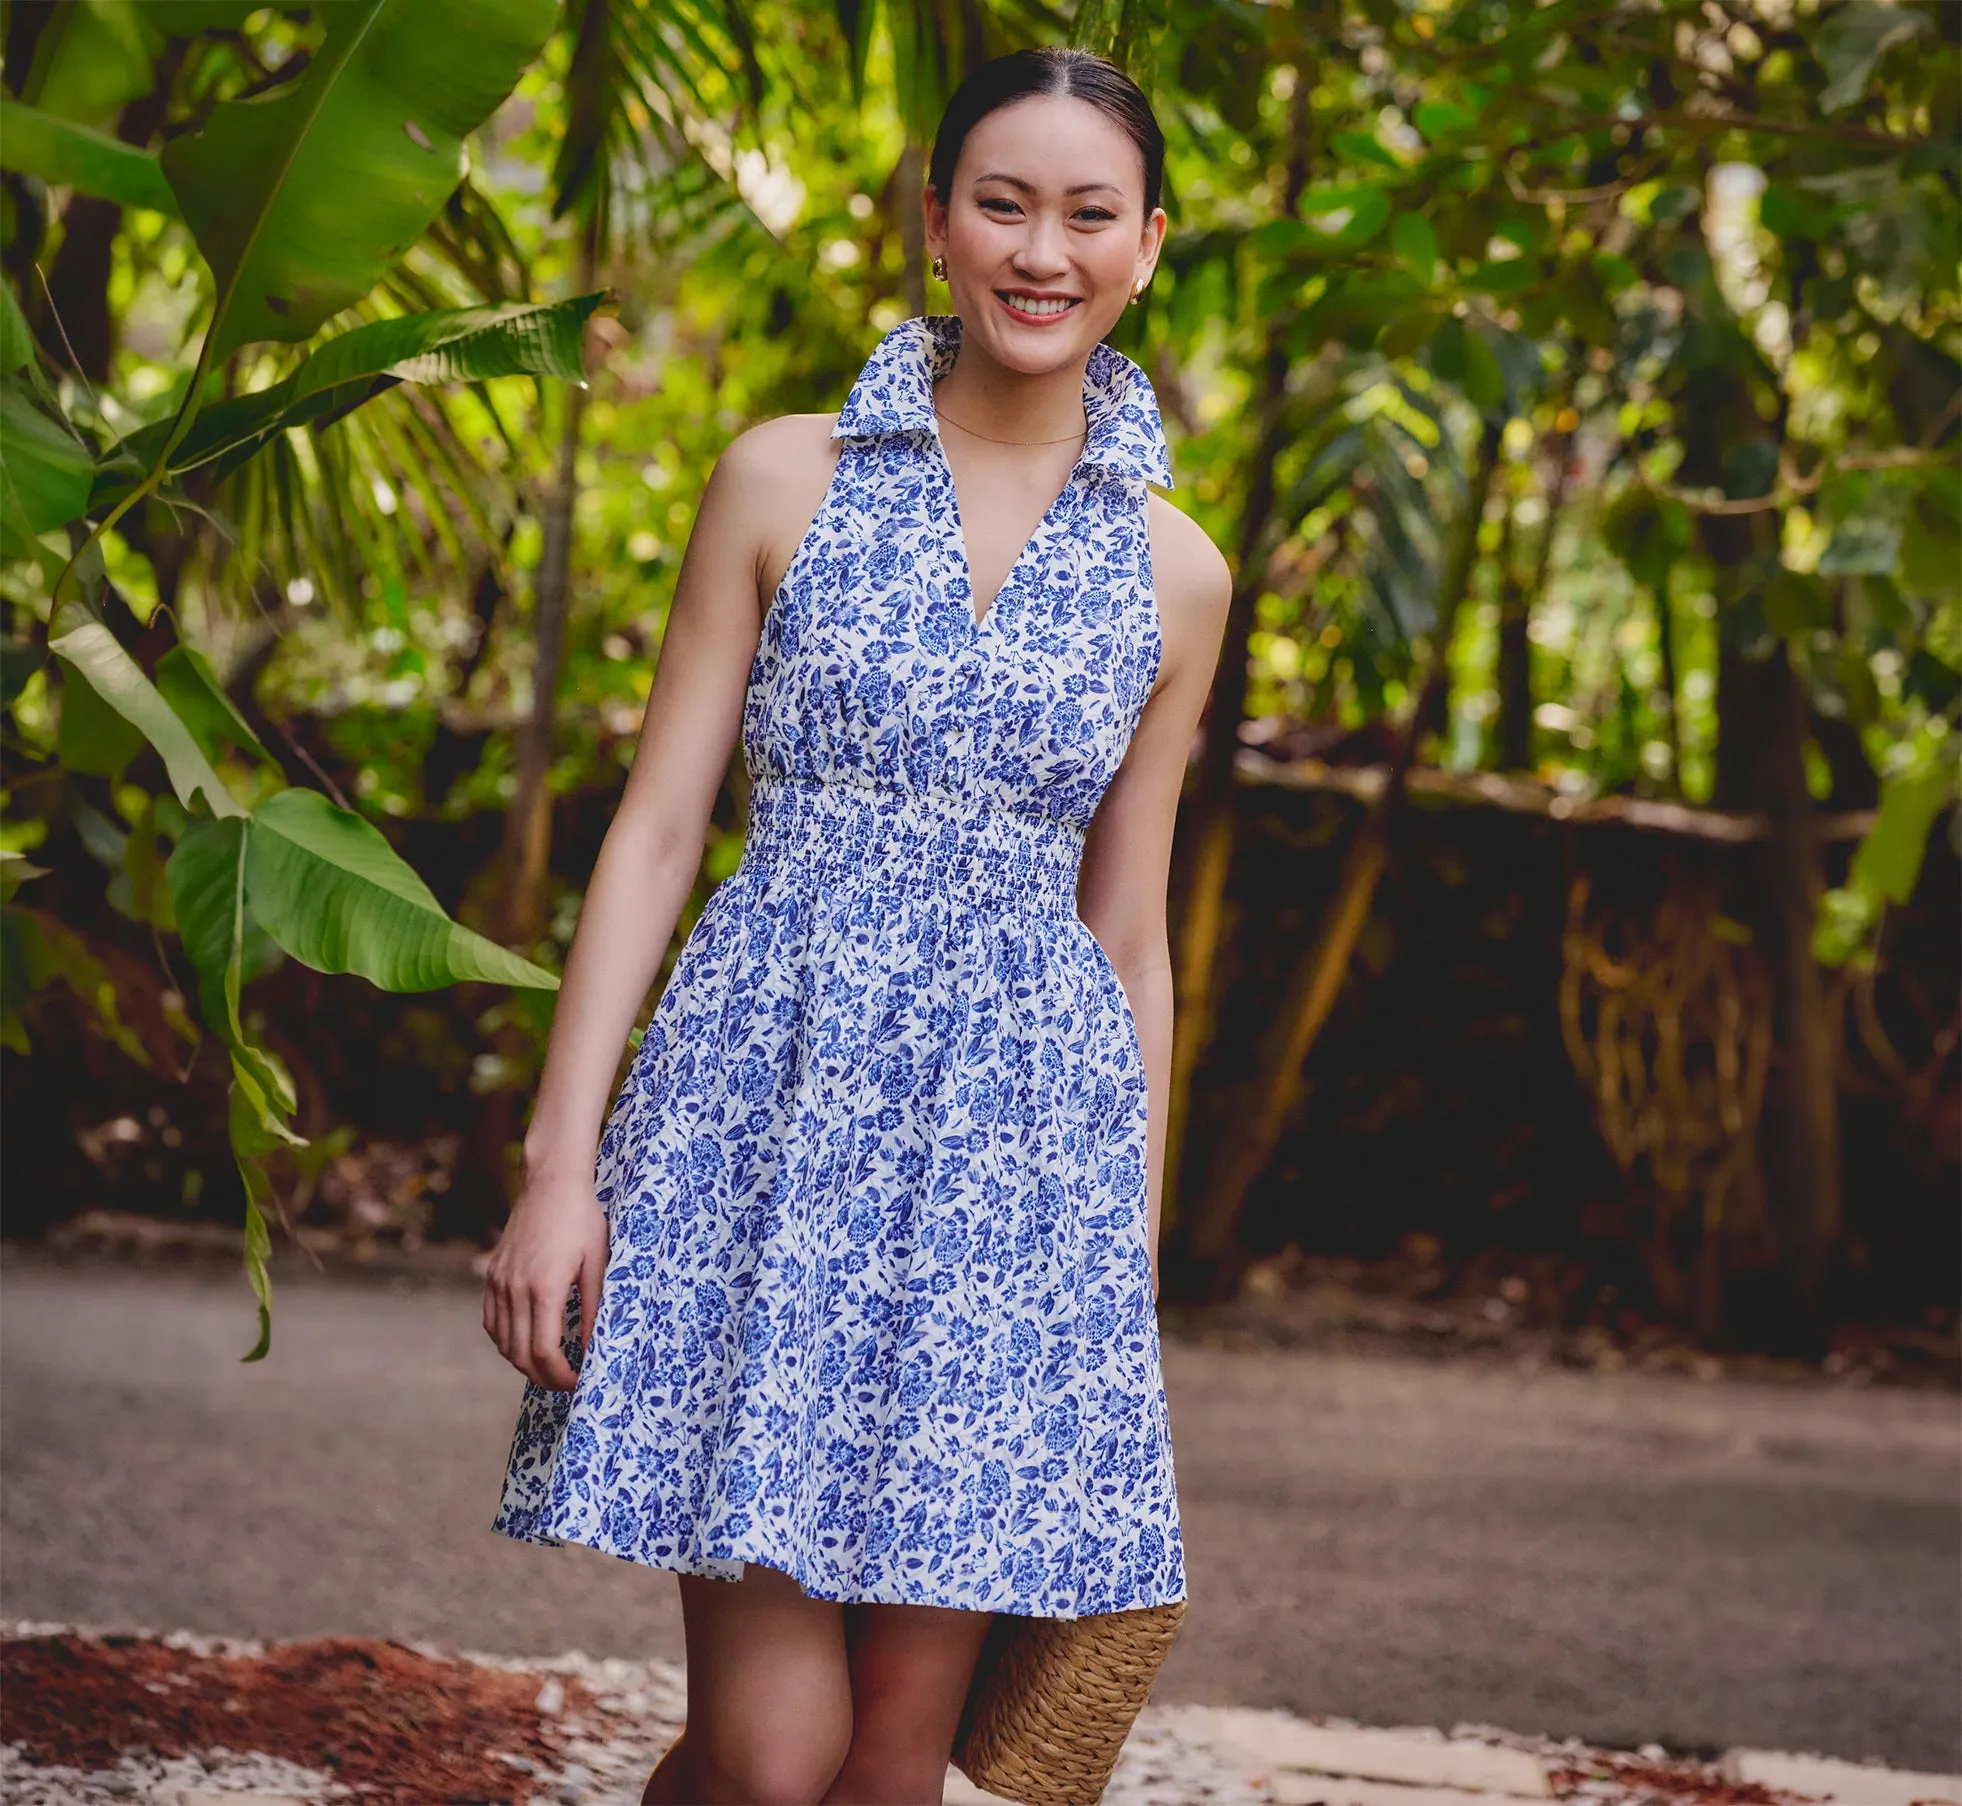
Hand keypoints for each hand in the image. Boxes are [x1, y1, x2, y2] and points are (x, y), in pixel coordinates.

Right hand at [483, 1178, 609, 1392]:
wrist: (552, 1183)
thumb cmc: (582, 1219)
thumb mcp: (597, 1263)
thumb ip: (594, 1308)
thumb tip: (595, 1347)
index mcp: (544, 1287)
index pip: (544, 1351)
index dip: (560, 1376)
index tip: (579, 1382)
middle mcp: (515, 1288)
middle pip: (519, 1354)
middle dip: (543, 1377)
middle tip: (566, 1383)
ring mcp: (499, 1281)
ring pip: (502, 1341)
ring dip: (522, 1362)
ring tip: (549, 1368)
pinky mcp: (492, 1274)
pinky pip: (491, 1321)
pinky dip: (506, 1340)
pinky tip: (525, 1342)